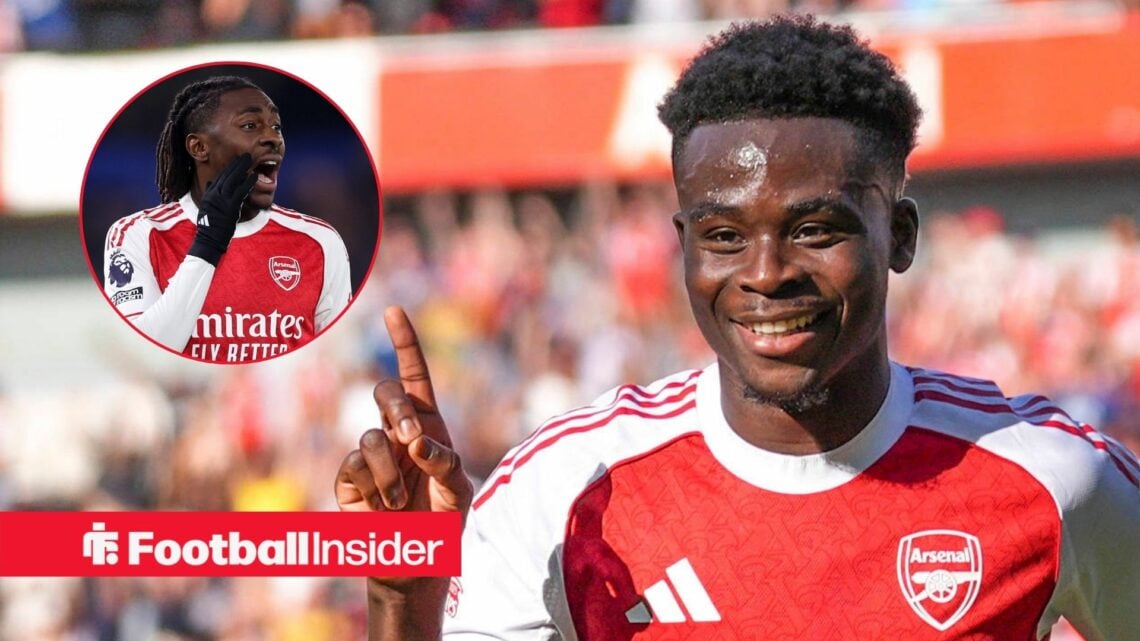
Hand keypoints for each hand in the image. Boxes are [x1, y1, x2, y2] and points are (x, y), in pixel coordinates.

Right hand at [187, 153, 256, 265]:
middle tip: (245, 155)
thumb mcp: (207, 207)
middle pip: (226, 175)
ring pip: (233, 180)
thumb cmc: (210, 226)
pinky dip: (247, 183)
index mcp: (209, 195)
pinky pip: (240, 192)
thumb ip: (209, 194)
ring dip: (242, 169)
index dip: (229, 168)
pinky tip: (254, 176)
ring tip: (250, 160)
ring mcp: (222, 200)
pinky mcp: (230, 207)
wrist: (209, 239)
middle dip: (236, 164)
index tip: (236, 160)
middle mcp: (214, 195)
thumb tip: (210, 182)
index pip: (220, 177)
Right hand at [336, 306, 472, 579]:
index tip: (393, 311)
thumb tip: (416, 443)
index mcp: (426, 425)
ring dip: (390, 471)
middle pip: (385, 392)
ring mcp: (370, 455)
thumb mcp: (459, 491)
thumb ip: (445, 463)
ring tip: (400, 501)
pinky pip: (353, 468)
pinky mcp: (349, 480)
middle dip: (398, 410)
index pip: (414, 375)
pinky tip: (382, 507)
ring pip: (370, 437)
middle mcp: (395, 432)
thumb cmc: (443, 521)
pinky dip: (373, 488)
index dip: (405, 342)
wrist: (417, 561)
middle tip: (413, 440)